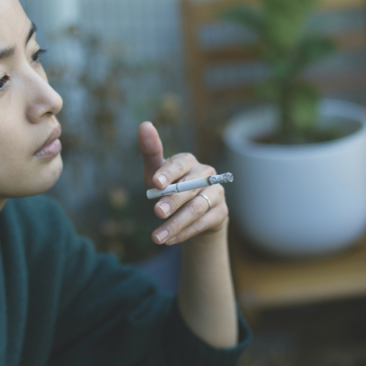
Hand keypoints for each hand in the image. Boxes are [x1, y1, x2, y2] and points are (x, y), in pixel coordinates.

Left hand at [139, 122, 228, 245]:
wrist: (193, 213)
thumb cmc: (170, 187)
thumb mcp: (156, 173)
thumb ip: (151, 152)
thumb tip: (144, 125)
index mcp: (188, 161)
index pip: (179, 164)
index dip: (168, 173)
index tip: (155, 183)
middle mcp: (206, 174)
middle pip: (188, 188)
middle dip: (171, 201)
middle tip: (156, 213)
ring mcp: (216, 193)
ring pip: (196, 208)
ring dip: (176, 224)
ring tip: (157, 238)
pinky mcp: (221, 212)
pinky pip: (203, 223)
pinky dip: (185, 232)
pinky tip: (170, 240)